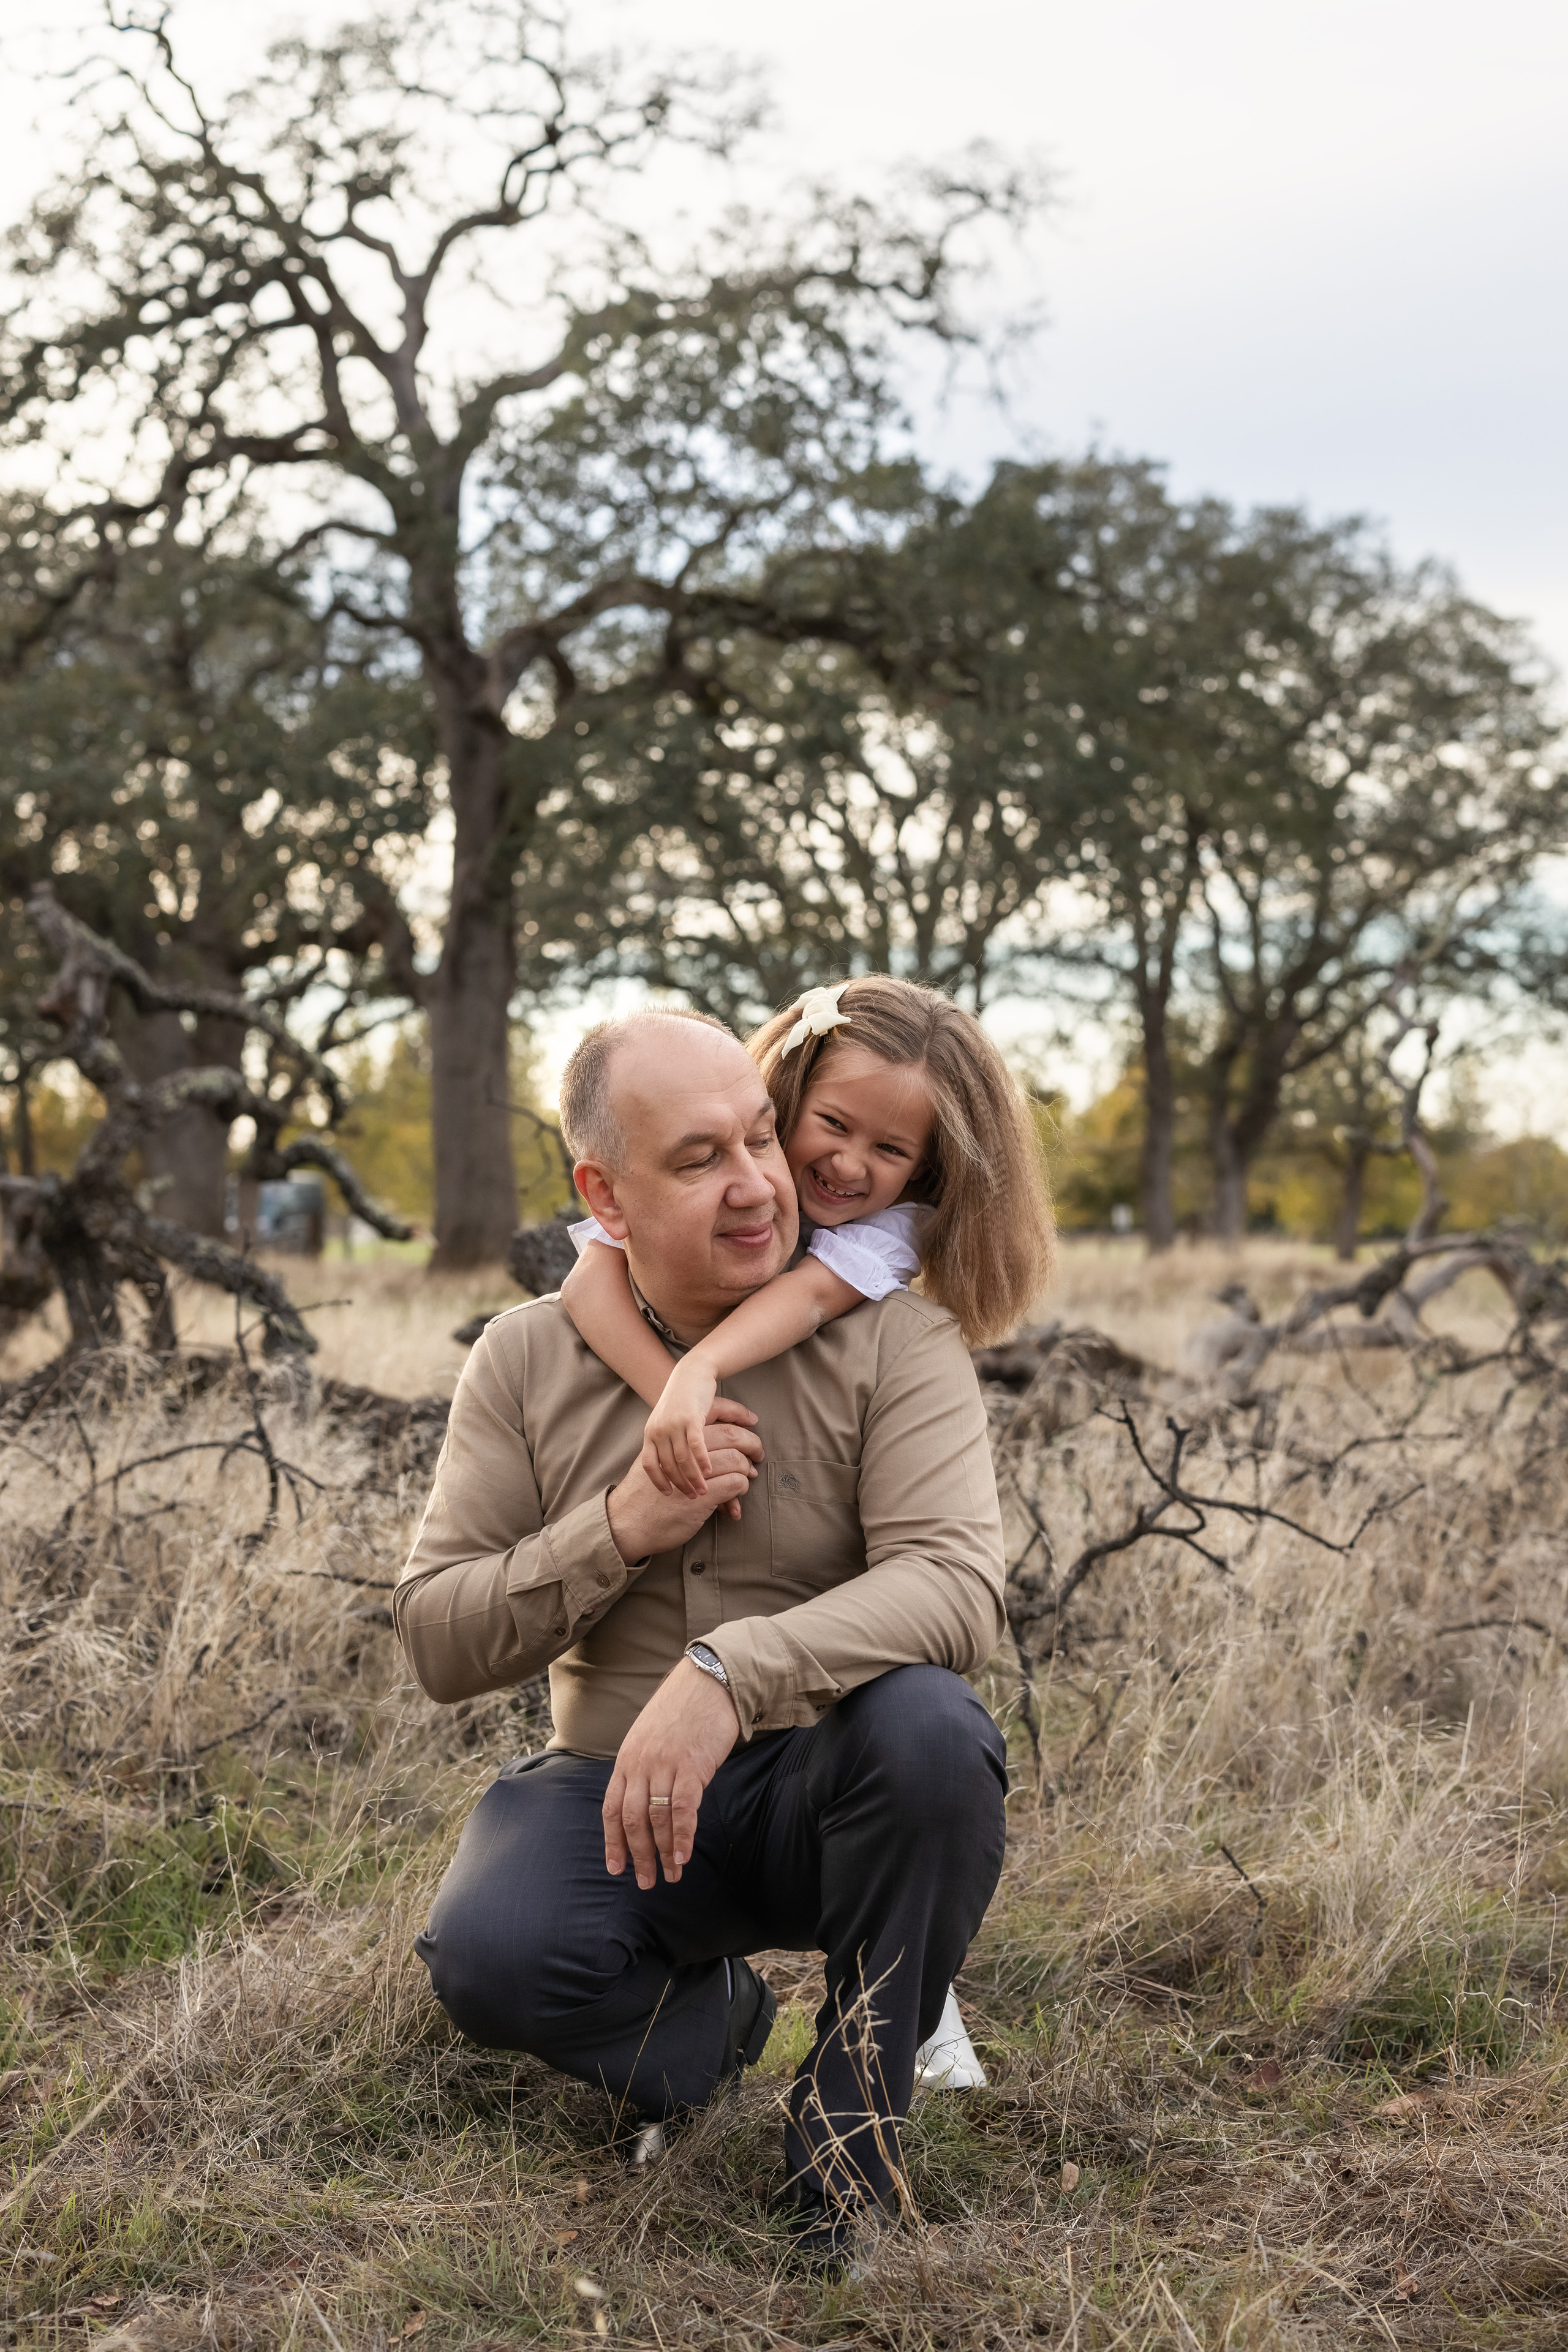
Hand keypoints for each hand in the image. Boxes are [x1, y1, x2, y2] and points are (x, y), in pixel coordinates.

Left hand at [603, 1657, 738, 1887]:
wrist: (708, 1680)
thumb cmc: (681, 1709)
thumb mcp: (649, 1735)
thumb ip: (643, 1766)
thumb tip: (644, 1799)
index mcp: (627, 1758)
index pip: (612, 1808)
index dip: (613, 1841)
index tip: (616, 1868)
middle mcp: (640, 1765)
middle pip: (633, 1821)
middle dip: (639, 1856)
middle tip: (646, 1881)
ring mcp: (665, 1766)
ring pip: (657, 1820)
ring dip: (664, 1853)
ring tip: (670, 1875)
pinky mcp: (691, 1766)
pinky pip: (683, 1810)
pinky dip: (683, 1836)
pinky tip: (684, 1856)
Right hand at [606, 1403, 762, 1563]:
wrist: (625, 1522)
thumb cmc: (641, 1495)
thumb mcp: (655, 1463)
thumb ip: (674, 1451)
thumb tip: (700, 1446)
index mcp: (671, 1436)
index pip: (712, 1412)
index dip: (734, 1413)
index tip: (748, 1419)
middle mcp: (682, 1449)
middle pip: (728, 1433)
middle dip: (749, 1440)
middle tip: (758, 1452)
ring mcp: (691, 1471)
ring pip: (734, 1457)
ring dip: (746, 1466)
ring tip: (750, 1473)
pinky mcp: (701, 1495)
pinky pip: (734, 1482)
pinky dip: (741, 1485)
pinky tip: (738, 1491)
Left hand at [641, 1354, 721, 1498]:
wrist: (691, 1373)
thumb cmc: (682, 1399)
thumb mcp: (667, 1420)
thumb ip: (667, 1440)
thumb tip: (671, 1464)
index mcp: (651, 1433)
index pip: (649, 1464)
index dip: (658, 1481)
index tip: (668, 1495)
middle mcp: (659, 1430)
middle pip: (667, 1465)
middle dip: (680, 1484)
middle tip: (692, 1497)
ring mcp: (673, 1424)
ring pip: (681, 1458)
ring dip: (693, 1477)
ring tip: (704, 1490)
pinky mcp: (690, 1418)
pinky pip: (695, 1445)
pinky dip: (702, 1460)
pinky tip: (710, 1471)